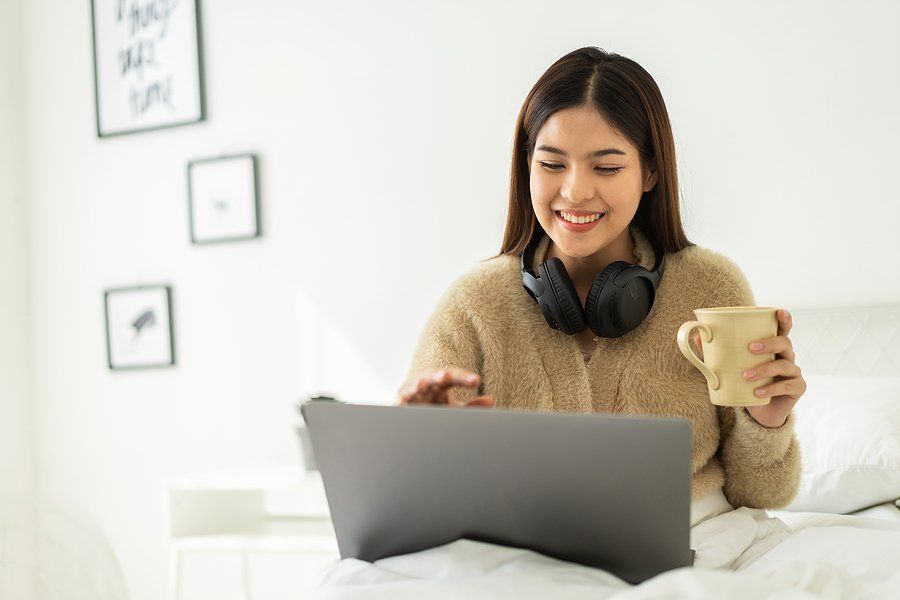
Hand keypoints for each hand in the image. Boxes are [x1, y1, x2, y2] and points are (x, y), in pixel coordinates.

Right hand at [396, 367, 494, 407]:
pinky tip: (408, 397)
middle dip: (438, 376)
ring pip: (413, 385)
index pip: (453, 377)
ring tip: (421, 385)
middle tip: (445, 376)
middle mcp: (426, 386)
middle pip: (433, 376)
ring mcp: (411, 394)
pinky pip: (400, 400)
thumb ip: (471, 407)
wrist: (415, 427)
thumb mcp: (454, 410)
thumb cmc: (436, 413)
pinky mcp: (400, 404)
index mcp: (440, 385)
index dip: (463, 378)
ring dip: (417, 385)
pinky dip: (404, 398)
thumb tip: (491, 401)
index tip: (476, 381)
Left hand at [695, 308, 805, 427]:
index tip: (779, 312)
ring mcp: (794, 372)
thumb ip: (716, 352)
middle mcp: (787, 356)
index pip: (783, 328)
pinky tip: (758, 393)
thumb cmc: (746, 383)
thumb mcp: (731, 366)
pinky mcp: (797, 388)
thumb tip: (697, 336)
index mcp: (773, 346)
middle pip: (785, 342)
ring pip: (784, 365)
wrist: (759, 411)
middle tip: (750, 348)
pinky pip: (787, 386)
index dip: (784, 318)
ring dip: (764, 369)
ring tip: (746, 376)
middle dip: (769, 343)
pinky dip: (771, 389)